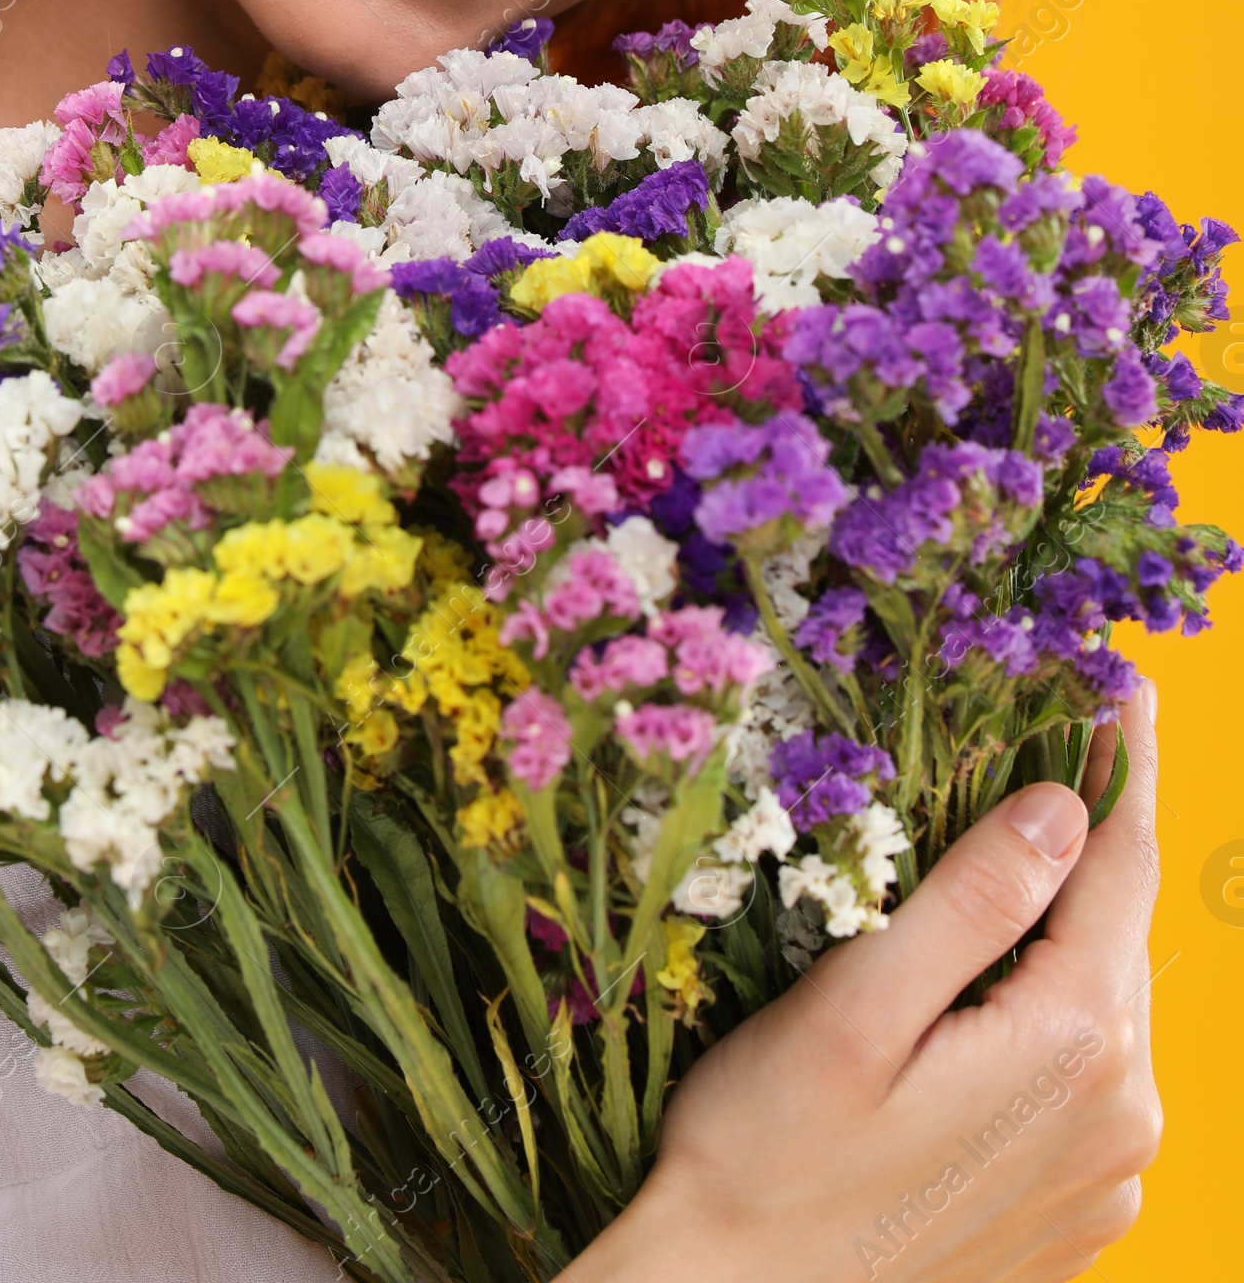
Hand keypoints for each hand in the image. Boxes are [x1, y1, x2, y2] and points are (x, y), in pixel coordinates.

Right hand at [566, 684, 1160, 1282]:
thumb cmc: (767, 1157)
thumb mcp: (856, 1007)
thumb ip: (972, 902)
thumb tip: (1066, 807)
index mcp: (1075, 1047)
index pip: (1122, 861)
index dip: (1121, 758)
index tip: (1121, 675)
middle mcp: (1121, 1118)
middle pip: (1119, 931)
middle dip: (1091, 834)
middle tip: (1058, 733)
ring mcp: (1108, 1178)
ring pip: (1107, 1002)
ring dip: (1068, 923)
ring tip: (1013, 844)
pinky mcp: (1077, 1214)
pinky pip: (1090, 1077)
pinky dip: (1056, 1009)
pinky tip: (993, 981)